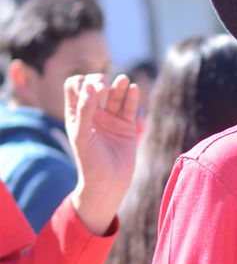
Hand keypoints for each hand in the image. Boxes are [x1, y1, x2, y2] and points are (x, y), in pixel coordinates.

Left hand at [65, 72, 138, 234]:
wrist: (108, 183)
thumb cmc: (90, 161)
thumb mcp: (81, 135)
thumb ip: (84, 110)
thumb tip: (90, 86)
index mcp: (76, 114)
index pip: (75, 87)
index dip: (81, 83)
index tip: (90, 91)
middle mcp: (92, 114)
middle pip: (95, 86)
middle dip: (100, 81)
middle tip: (104, 89)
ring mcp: (110, 119)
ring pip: (114, 95)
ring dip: (118, 86)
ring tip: (123, 81)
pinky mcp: (126, 126)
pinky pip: (129, 107)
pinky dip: (132, 97)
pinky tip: (134, 88)